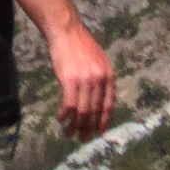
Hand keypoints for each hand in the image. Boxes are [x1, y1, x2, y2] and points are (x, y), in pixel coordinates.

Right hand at [46, 22, 120, 137]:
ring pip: (82, 111)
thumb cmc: (80, 45)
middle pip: (95, 111)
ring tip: (69, 134)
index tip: (98, 132)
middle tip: (82, 138)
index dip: (103, 121)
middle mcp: (100, 80)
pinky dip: (64, 115)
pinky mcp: (70, 81)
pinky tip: (61, 119)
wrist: (66, 31)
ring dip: (75, 126)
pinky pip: (68, 105)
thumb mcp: (99, 61)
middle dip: (88, 128)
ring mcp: (85, 81)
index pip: (109, 105)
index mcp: (109, 76)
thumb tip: (98, 99)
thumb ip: (101, 79)